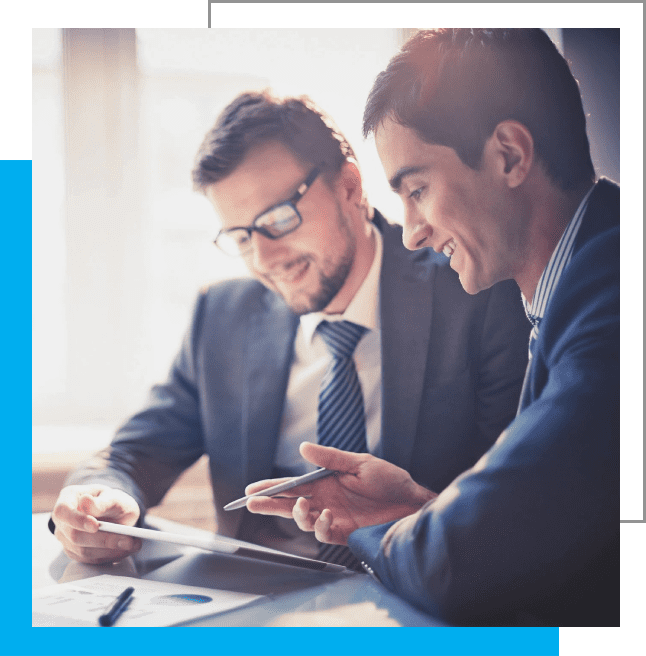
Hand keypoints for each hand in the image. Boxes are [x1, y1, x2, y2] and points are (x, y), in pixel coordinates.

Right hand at [51, 484, 141, 563]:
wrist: (116, 513)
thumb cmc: (112, 501)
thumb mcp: (113, 496)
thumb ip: (103, 501)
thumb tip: (86, 502)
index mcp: (68, 498)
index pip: (62, 511)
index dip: (76, 520)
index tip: (95, 526)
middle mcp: (63, 521)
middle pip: (74, 535)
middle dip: (103, 539)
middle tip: (128, 540)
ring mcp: (66, 538)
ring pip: (83, 551)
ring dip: (111, 550)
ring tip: (133, 544)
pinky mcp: (75, 553)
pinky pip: (91, 560)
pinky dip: (111, 556)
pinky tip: (126, 549)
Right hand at [246, 443, 436, 544]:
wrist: (412, 503)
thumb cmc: (389, 480)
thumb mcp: (359, 463)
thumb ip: (330, 458)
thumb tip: (302, 448)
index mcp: (325, 482)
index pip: (292, 485)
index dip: (271, 487)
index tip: (251, 489)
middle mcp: (325, 500)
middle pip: (290, 504)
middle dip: (269, 505)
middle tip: (251, 504)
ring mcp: (333, 517)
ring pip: (303, 520)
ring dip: (297, 515)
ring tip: (300, 507)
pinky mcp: (344, 533)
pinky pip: (323, 533)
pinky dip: (320, 526)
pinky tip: (325, 516)